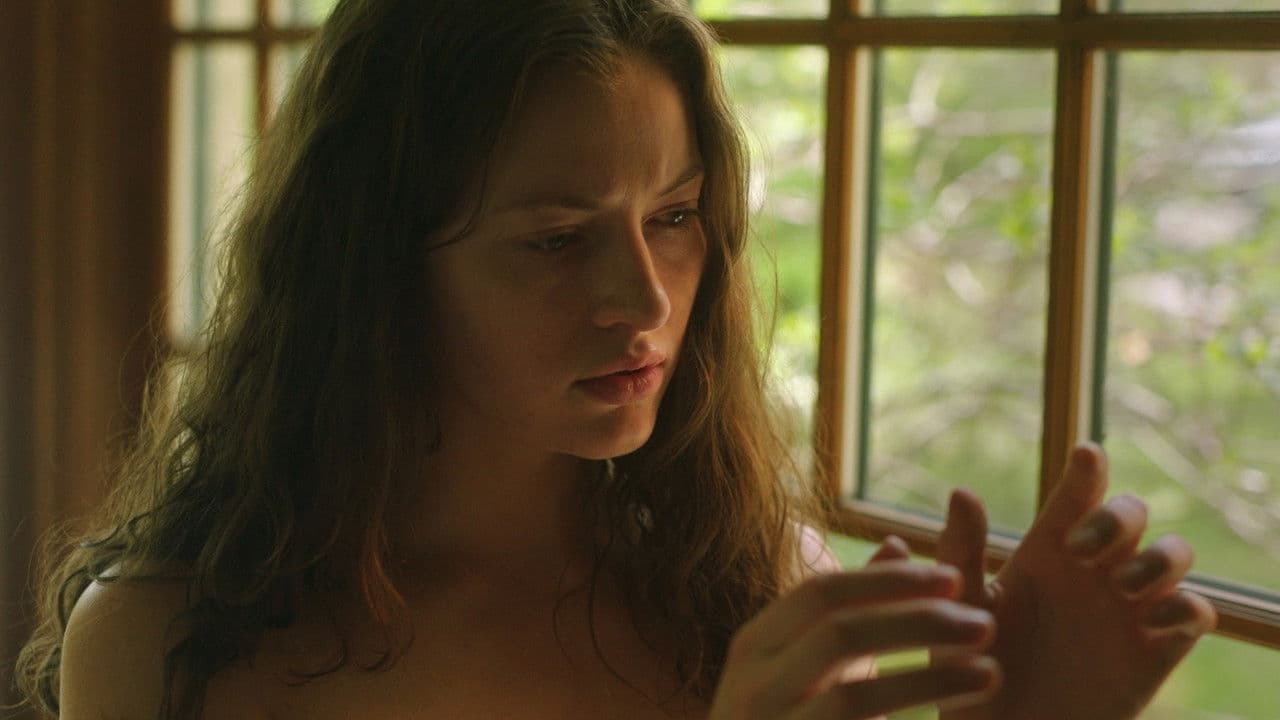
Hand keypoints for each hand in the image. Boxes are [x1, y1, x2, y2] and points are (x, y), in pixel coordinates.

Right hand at [707, 559, 1001, 719]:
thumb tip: (898, 545)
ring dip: (929, 680)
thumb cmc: (794, 717)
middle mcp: (751, 686)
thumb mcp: (814, 659)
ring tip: (990, 674)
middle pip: (839, 634)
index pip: (820, 593)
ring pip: (853, 699)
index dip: (889, 581)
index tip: (955, 577)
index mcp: (755, 645)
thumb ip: (852, 607)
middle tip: (984, 624)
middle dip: (918, 622)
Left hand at [934, 443, 1217, 719]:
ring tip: (1121, 587)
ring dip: (1157, 559)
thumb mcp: (961, 608)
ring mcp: (1130, 607)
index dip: (1087, 470)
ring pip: (1173, 553)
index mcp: (1047, 551)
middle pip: (1131, 512)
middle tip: (1080, 551)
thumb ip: (961, 550)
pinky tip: (1156, 621)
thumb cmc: (973, 669)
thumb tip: (962, 491)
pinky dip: (1187, 608)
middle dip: (1116, 518)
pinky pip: (1196, 612)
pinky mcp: (1157, 649)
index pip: (1075, 495)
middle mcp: (1094, 571)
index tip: (1086, 454)